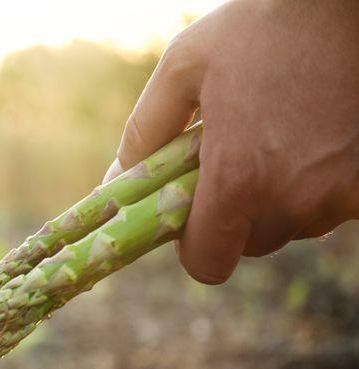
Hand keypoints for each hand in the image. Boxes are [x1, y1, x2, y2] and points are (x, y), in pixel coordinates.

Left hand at [104, 0, 358, 283]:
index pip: (207, 263)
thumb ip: (144, 133)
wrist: (348, 0)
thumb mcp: (183, 67)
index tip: (194, 220)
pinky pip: (337, 205)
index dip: (195, 247)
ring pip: (296, 225)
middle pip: (252, 244)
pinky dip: (324, 184)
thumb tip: (114, 184)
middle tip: (239, 158)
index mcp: (236, 179)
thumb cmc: (261, 26)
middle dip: (237, 214)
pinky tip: (319, 138)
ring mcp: (340, 193)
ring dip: (282, 197)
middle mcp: (291, 198)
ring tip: (281, 137)